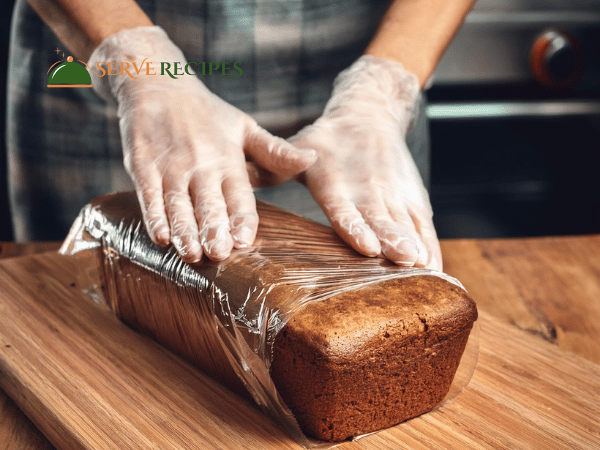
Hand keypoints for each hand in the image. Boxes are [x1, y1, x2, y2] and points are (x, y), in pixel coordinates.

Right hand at [89, 26, 315, 262]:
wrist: (157, 83)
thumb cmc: (207, 114)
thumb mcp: (245, 128)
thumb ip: (276, 151)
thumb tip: (312, 159)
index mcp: (228, 159)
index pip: (238, 193)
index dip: (241, 217)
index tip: (245, 240)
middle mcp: (200, 165)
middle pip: (207, 202)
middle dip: (213, 228)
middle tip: (219, 253)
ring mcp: (170, 167)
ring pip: (178, 204)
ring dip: (185, 230)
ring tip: (192, 253)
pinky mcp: (143, 167)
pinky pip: (149, 196)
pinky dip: (154, 217)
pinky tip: (161, 237)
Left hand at [289, 56, 441, 269]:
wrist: (370, 113)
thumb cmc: (329, 138)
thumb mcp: (301, 144)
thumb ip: (272, 166)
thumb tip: (238, 178)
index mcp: (337, 182)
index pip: (346, 209)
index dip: (356, 227)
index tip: (368, 246)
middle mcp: (369, 190)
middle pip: (383, 220)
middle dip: (395, 242)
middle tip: (407, 262)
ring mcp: (395, 195)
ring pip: (408, 224)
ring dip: (417, 246)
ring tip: (427, 270)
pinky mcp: (412, 198)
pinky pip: (424, 225)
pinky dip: (431, 246)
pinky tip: (436, 271)